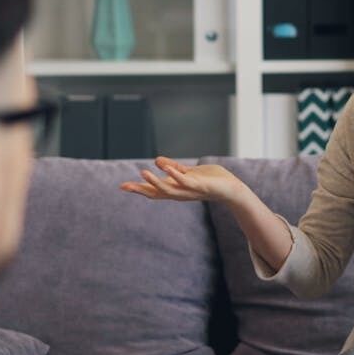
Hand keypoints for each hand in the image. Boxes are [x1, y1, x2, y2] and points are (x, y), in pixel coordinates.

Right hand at [120, 157, 246, 203]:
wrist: (231, 188)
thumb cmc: (211, 181)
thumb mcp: (188, 172)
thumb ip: (174, 167)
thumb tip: (157, 160)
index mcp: (176, 189)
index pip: (154, 190)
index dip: (139, 188)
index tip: (122, 186)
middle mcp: (180, 193)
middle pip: (156, 193)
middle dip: (140, 189)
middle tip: (124, 186)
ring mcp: (189, 191)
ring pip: (168, 190)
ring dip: (155, 182)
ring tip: (143, 172)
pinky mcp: (199, 186)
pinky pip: (185, 182)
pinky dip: (175, 175)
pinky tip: (167, 168)